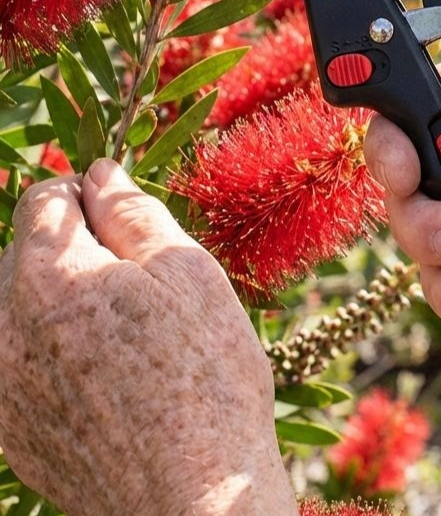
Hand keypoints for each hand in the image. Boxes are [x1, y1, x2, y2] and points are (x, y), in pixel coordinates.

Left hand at [0, 159, 294, 515]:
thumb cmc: (206, 375)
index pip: (44, 198)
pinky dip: (51, 350)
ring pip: (20, 306)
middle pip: (23, 252)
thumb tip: (101, 172)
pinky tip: (107, 376)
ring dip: (61, 301)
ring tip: (125, 338)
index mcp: (45, 278)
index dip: (90, 198)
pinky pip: (17, 359)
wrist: (193, 497)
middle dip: (75, 252)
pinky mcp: (4, 426)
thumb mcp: (188, 272)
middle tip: (139, 289)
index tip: (128, 222)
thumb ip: (134, 211)